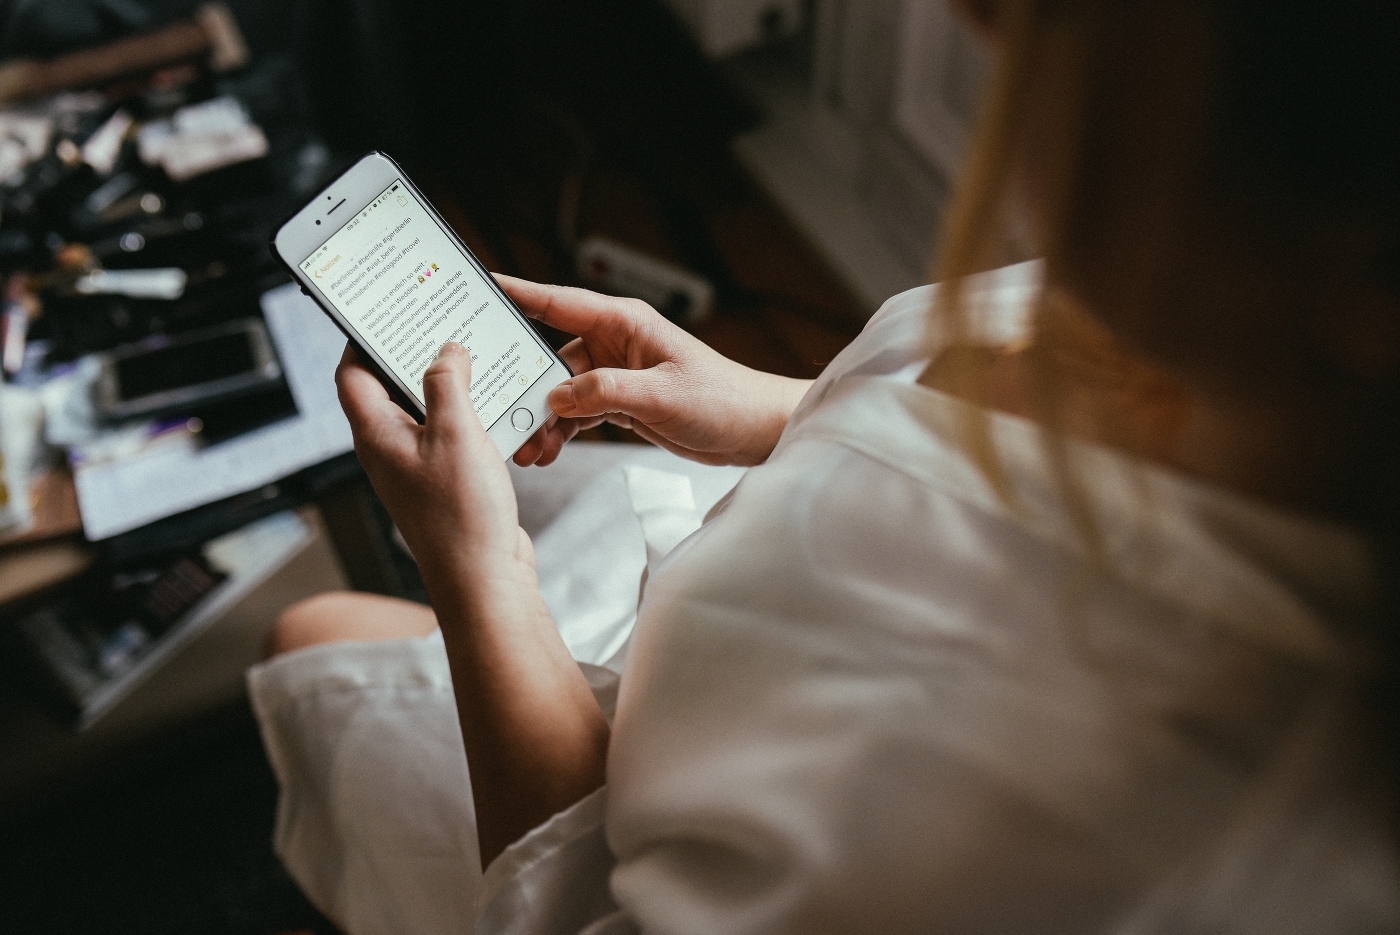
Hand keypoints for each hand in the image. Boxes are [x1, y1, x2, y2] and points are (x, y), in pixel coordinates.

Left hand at [334, 342, 526, 588]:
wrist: (484, 579)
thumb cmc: (461, 515)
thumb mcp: (456, 432)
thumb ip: (447, 383)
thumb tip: (446, 351)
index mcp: (376, 434)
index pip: (352, 374)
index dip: (362, 338)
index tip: (384, 311)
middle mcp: (390, 449)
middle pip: (391, 387)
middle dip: (415, 355)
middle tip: (440, 324)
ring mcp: (417, 467)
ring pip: (427, 411)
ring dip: (451, 387)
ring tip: (476, 360)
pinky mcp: (445, 481)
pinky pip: (453, 436)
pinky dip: (471, 417)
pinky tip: (498, 407)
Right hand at [498, 275, 812, 467]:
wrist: (754, 430)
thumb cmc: (722, 399)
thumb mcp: (661, 395)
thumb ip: (606, 392)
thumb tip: (558, 396)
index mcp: (624, 323)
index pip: (557, 302)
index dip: (516, 295)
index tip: (479, 290)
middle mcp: (614, 343)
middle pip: (550, 357)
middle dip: (525, 386)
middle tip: (500, 411)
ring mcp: (615, 373)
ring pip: (560, 391)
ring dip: (542, 419)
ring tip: (528, 448)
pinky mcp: (620, 402)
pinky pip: (576, 413)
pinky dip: (561, 432)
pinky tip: (548, 451)